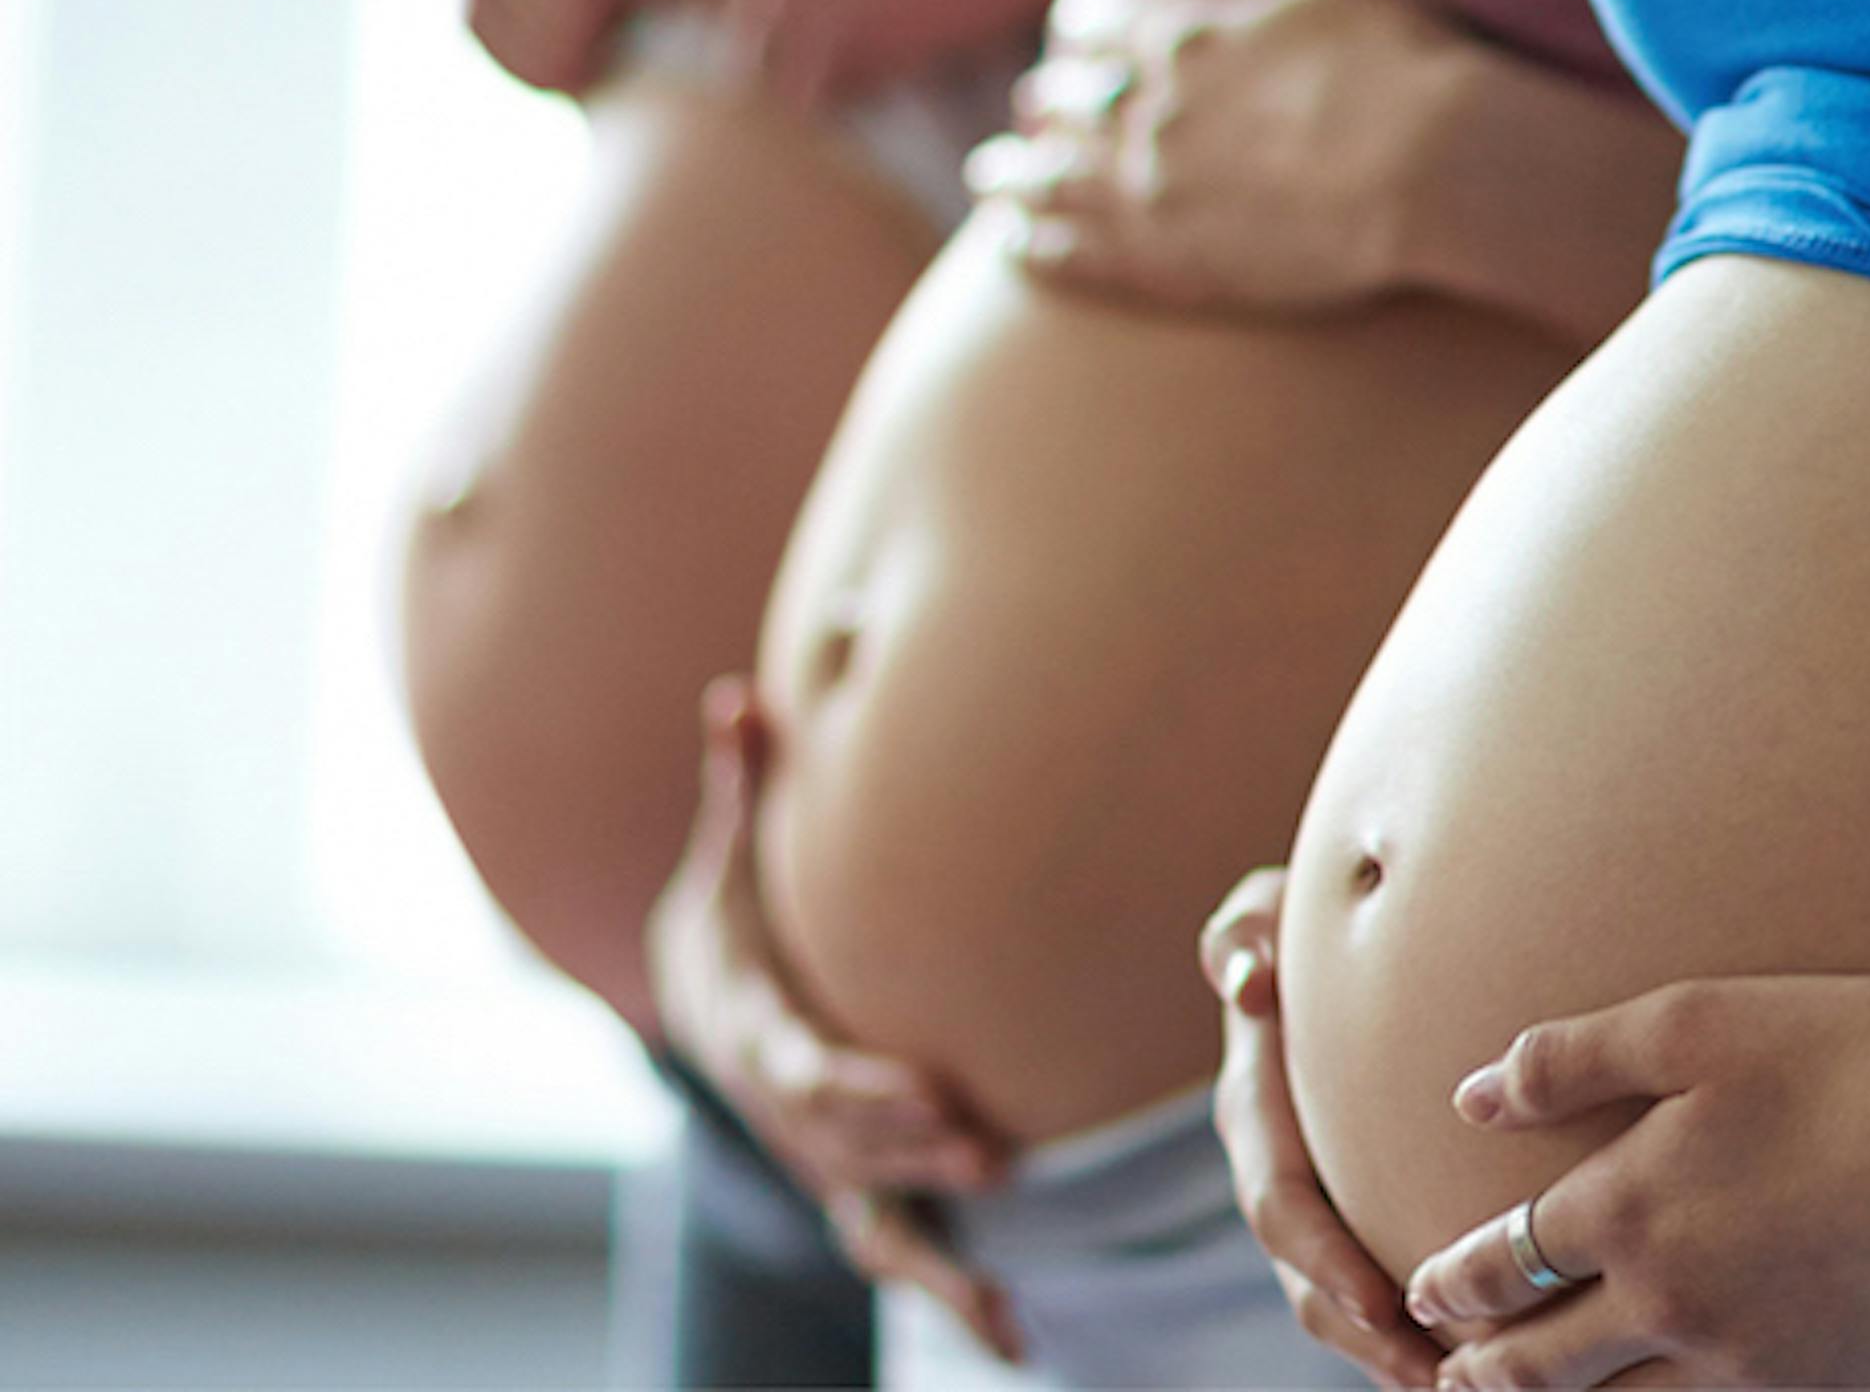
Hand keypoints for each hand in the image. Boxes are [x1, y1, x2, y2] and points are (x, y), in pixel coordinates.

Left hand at [599, 0, 1044, 112]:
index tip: (671, 8)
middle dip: (712, 31)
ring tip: (867, 20)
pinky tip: (901, 38)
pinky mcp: (843, 37)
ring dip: (794, 66)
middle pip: (669, 18)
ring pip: (744, 70)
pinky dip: (850, 86)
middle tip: (785, 27)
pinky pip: (811, 97)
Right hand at [648, 680, 1022, 1360]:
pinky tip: (1016, 1343)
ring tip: (1003, 1309)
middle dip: (911, 1156)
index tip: (925, 1093)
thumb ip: (736, 787)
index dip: (860, 1090)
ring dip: (939, 1264)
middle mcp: (790, 1122)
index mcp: (758, 1041)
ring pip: (875, 1227)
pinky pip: (902, 1256)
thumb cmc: (732, 923)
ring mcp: (825, 1168)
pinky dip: (955, 1300)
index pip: (805, 1076)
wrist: (697, 1006)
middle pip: (848, 1153)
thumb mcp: (724, 862)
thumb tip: (739, 697)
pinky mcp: (859, 1193)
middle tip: (987, 1155)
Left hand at [975, 0, 1476, 314]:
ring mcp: (1147, 188)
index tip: (1073, 30)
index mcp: (1182, 33)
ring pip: (1048, 178)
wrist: (1432, 168)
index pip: (1100, 20)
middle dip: (1043, 98)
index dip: (1082, 24)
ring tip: (988, 177)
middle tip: (1029, 104)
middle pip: (1062, 98)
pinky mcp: (1164, 263)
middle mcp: (1146, 107)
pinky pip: (1070, 253)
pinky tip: (1007, 244)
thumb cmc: (1399, 65)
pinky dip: (1029, 244)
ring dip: (1011, 173)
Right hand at [1203, 868, 1447, 1390]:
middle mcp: (1277, 1165)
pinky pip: (1375, 1279)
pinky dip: (1417, 1327)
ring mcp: (1315, 1193)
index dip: (1324, 1261)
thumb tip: (1246, 980)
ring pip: (1340, 1300)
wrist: (1314, 942)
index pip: (1279, 1205)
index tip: (1380, 1306)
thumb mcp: (1261, 912)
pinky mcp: (1355, 1202)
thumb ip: (1241, 935)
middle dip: (1367, 1337)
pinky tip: (1478, 1357)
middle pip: (1309, 1280)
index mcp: (1255, 1111)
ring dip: (1394, 1353)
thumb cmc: (1296, 920)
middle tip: (1434, 1379)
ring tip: (1462, 1389)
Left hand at [1402, 976, 1869, 1390]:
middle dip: (1479, 1369)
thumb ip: (1574, 1055)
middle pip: (1538, 1364)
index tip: (1423, 1292)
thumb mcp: (1704, 1017)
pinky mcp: (1814, 1390)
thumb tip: (1472, 1094)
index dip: (1451, 1283)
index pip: (1503, 1262)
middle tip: (1446, 1373)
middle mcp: (1667, 1301)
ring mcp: (1741, 1361)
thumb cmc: (1862, 1056)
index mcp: (1629, 1205)